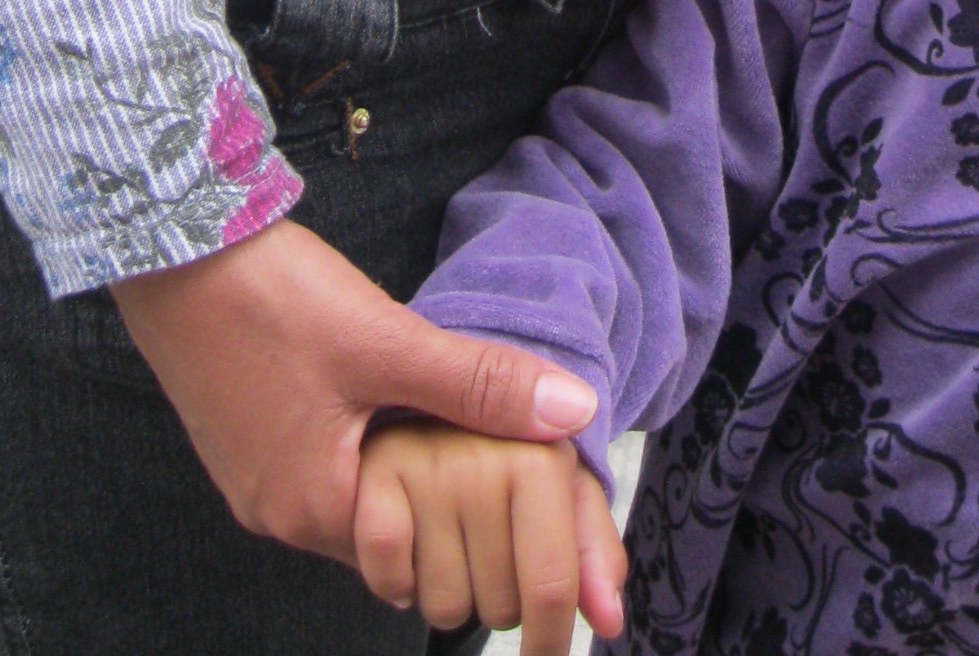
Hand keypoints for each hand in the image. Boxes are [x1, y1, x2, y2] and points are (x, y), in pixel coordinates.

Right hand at [110, 216, 601, 574]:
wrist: (175, 249)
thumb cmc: (273, 300)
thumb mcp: (388, 341)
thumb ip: (480, 383)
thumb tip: (575, 410)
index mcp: (314, 510)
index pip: (417, 554)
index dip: (472, 520)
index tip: (514, 476)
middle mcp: (279, 515)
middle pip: (386, 529)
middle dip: (439, 492)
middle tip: (493, 442)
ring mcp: (257, 480)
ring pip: (358, 493)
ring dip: (401, 463)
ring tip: (448, 413)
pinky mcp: (246, 441)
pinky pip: (323, 465)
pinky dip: (363, 443)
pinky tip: (388, 396)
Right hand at [356, 422, 627, 651]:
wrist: (401, 354)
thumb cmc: (490, 428)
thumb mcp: (549, 465)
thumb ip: (586, 536)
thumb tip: (611, 617)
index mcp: (539, 455)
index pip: (552, 585)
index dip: (553, 637)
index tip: (544, 655)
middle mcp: (483, 458)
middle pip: (499, 606)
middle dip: (496, 596)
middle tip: (484, 539)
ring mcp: (421, 464)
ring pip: (444, 604)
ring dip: (445, 590)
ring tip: (445, 530)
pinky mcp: (367, 473)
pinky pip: (387, 576)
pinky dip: (394, 577)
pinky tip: (407, 541)